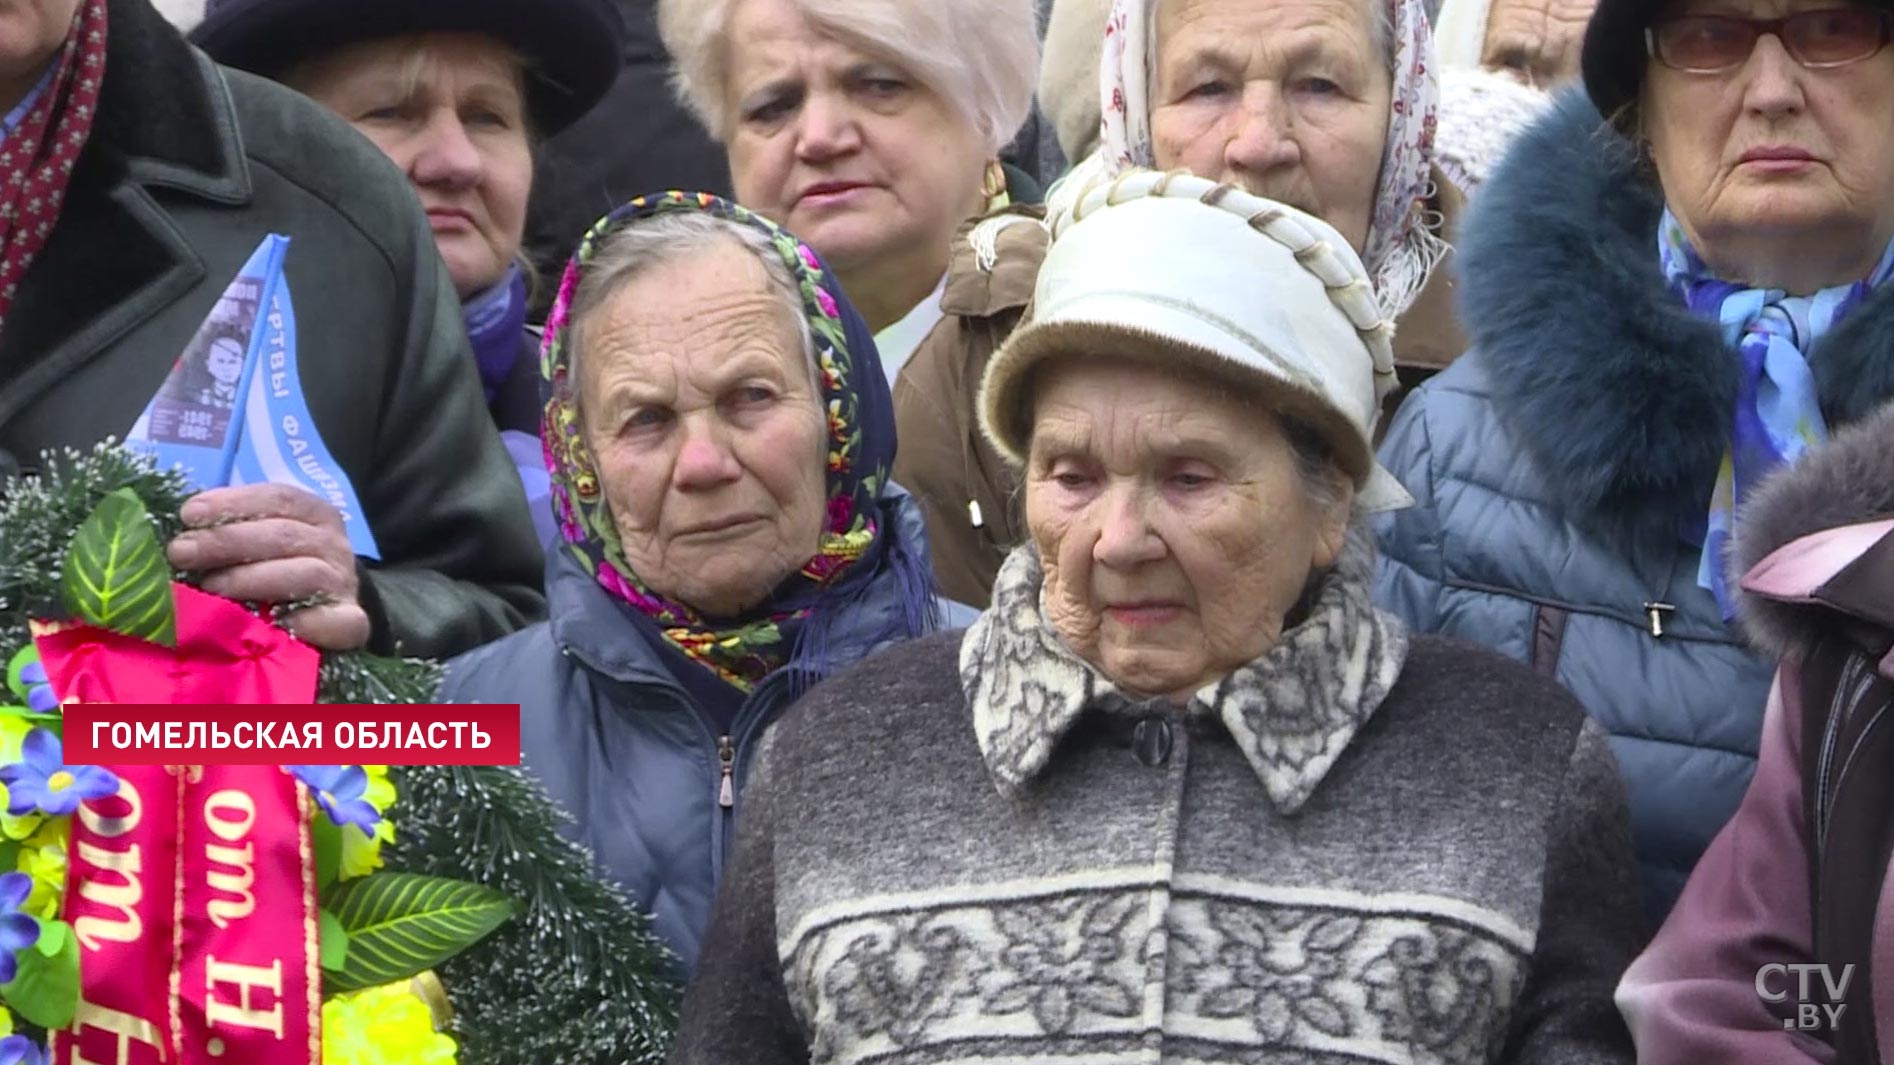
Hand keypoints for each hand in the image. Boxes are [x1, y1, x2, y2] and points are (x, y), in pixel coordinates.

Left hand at [166, 484, 369, 650]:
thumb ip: (231, 530)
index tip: (189, 515)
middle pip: (285, 534)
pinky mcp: (351, 622)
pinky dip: (310, 622)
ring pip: (306, 573)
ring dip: (252, 579)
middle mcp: (334, 544)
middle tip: (182, 552)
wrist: (327, 610)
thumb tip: (182, 531)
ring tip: (210, 588)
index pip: (279, 498)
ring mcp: (343, 583)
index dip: (233, 503)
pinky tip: (278, 624)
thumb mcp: (262, 538)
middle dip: (227, 541)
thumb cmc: (280, 568)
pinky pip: (339, 621)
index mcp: (314, 514)